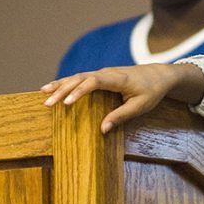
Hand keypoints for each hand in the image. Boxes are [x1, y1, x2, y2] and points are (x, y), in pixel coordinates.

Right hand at [41, 63, 202, 133]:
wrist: (160, 75)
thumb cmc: (152, 91)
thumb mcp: (141, 106)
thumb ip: (121, 116)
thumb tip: (102, 130)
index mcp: (118, 78)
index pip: (94, 82)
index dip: (79, 92)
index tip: (67, 103)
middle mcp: (107, 73)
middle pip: (81, 78)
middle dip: (63, 89)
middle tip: (47, 103)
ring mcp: (103, 73)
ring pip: (78, 76)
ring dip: (61, 84)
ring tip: (43, 93)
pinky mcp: (102, 76)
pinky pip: (81, 78)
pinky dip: (67, 83)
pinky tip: (53, 88)